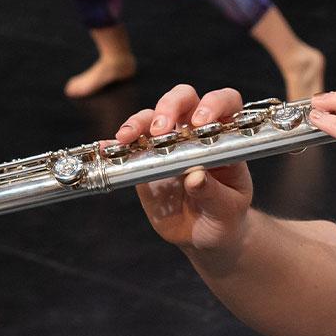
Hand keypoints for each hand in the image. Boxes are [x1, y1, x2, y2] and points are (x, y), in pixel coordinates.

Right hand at [118, 83, 253, 252]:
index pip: (225, 102)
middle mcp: (194, 133)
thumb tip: (196, 176)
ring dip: (139, 122)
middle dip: (170, 105)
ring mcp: (167, 144)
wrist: (203, 236)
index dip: (214, 104)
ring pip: (151, 117)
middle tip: (160, 128)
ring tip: (127, 137)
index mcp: (224, 136)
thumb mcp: (227, 208)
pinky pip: (128, 147)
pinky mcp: (145, 160)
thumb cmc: (224, 215)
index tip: (201, 122)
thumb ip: (213, 192)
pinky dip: (116, 145)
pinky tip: (108, 149)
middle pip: (183, 99)